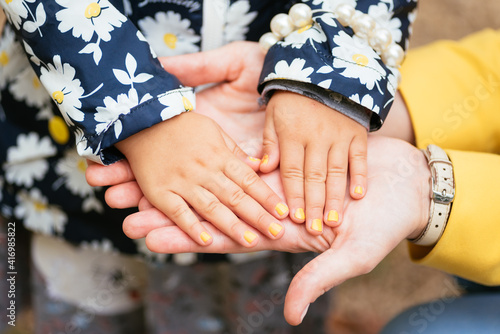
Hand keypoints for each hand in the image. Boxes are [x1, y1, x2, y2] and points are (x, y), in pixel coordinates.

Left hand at [88, 136, 430, 325]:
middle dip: (171, 207)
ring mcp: (278, 182)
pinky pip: (245, 157)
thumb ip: (318, 278)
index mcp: (280, 232)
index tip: (147, 232)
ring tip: (147, 173)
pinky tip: (193, 146)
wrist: (407, 184)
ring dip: (187, 177)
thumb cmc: (385, 223)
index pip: (221, 235)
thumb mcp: (353, 254)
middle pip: (212, 207)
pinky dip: (218, 153)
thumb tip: (291, 316)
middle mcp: (271, 208)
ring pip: (221, 180)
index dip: (183, 234)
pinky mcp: (288, 159)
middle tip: (125, 204)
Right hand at [115, 111, 286, 247]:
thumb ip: (235, 151)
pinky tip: (206, 241)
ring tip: (252, 241)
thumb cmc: (182, 124)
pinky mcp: (160, 191)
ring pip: (212, 207)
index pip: (249, 180)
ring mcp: (182, 181)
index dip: (268, 197)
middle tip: (278, 233)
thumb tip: (258, 167)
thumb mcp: (214, 130)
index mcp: (219, 155)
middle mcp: (204, 170)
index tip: (284, 212)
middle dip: (259, 216)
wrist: (143, 118)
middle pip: (236, 197)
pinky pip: (177, 212)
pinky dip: (191, 227)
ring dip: (232, 226)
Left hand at [261, 91, 367, 233]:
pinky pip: (359, 156)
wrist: (325, 70)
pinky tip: (359, 195)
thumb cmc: (293, 98)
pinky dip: (359, 174)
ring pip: (336, 171)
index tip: (295, 218)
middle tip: (314, 230)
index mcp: (292, 135)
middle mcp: (315, 137)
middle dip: (314, 205)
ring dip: (335, 197)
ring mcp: (338, 135)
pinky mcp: (357, 132)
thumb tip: (262, 170)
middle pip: (314, 176)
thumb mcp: (274, 116)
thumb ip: (269, 143)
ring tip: (333, 221)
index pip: (291, 171)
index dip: (293, 196)